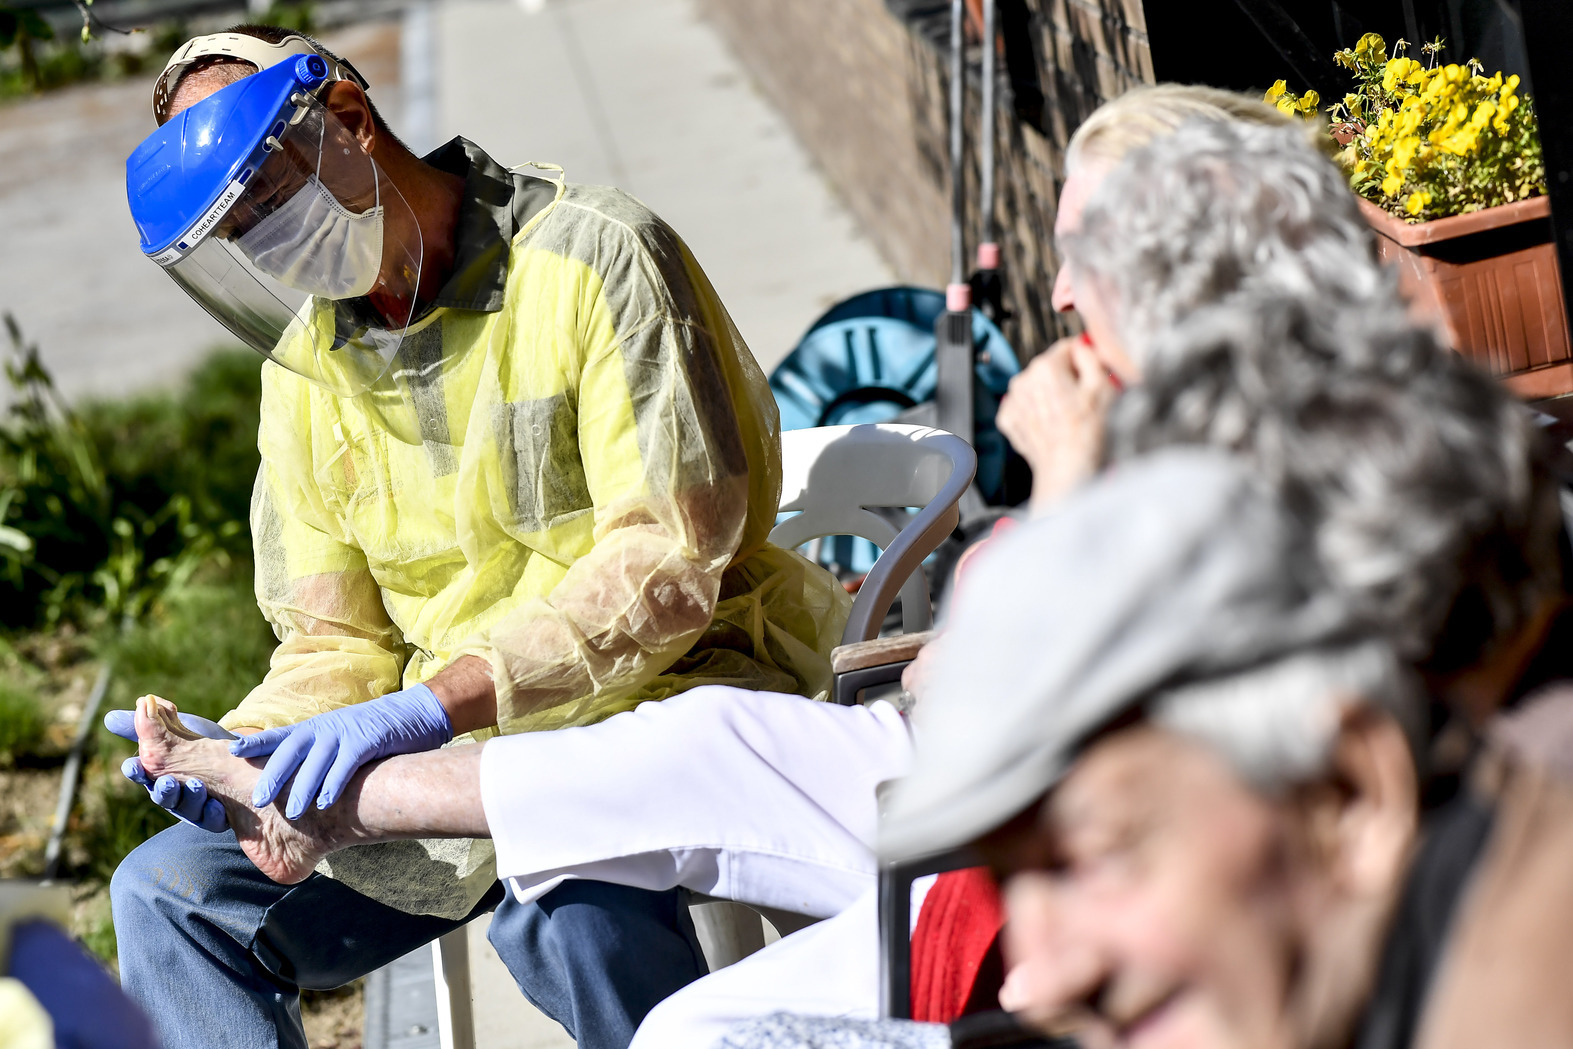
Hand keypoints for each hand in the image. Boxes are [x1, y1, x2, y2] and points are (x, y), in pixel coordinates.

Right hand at [105, 708, 234, 832]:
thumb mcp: (176, 730)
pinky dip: (213, 813)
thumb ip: (148, 724)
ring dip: (190, 799)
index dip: (136, 771)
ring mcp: (193, 807)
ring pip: (187, 809)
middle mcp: (173, 793)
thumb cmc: (200, 745)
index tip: (133, 765)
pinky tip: (217, 806)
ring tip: (196, 786)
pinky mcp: (214, 817)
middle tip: (168, 781)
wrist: (242, 756)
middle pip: (162, 796)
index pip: (141, 774)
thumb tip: (109, 718)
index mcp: (158, 773)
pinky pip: (212, 820)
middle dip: (163, 790)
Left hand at [229, 684, 452, 817]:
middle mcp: (326, 728)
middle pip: (291, 751)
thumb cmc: (375, 734)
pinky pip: (346, 764)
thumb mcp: (341, 738)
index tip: (231, 753)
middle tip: (257, 799)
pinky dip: (334, 783)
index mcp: (316, 728)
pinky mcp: (368, 740)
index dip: (255, 743)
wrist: (415, 714)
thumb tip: (295, 785)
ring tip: (292, 812)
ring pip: (316, 761)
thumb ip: (320, 755)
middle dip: (273, 775)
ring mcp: (346, 733)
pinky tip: (325, 802)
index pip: (279, 736)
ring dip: (303, 788)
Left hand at [995, 336, 1116, 509]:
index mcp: (1045, 367)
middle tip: (1081, 400)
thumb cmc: (1086, 434)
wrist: (1067, 469)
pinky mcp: (1008, 419)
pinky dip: (1037, 412)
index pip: (1068, 347)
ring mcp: (1013, 400)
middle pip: (1051, 367)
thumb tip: (1085, 346)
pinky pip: (1026, 406)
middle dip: (1067, 378)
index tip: (1090, 374)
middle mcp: (1023, 380)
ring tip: (1066, 415)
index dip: (1084, 360)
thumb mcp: (1103, 386)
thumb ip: (1092, 356)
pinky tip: (1051, 423)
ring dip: (1051, 395)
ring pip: (1037, 386)